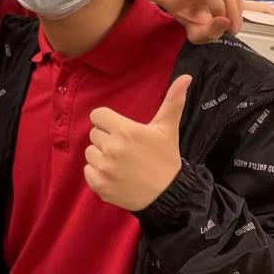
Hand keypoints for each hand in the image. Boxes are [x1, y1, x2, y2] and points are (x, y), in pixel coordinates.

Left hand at [84, 75, 189, 210]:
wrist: (169, 196)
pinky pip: (87, 171)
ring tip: (122, 163)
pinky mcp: (99, 184)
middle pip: (94, 134)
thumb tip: (186, 77)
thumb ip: (173, 102)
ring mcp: (104, 167)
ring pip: (90, 152)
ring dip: (101, 156)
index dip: (108, 122)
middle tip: (126, 149)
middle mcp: (111, 147)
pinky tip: (115, 175)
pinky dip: (98, 173)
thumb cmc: (166, 159)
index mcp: (125, 131)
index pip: (97, 115)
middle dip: (107, 139)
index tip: (120, 130)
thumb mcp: (168, 129)